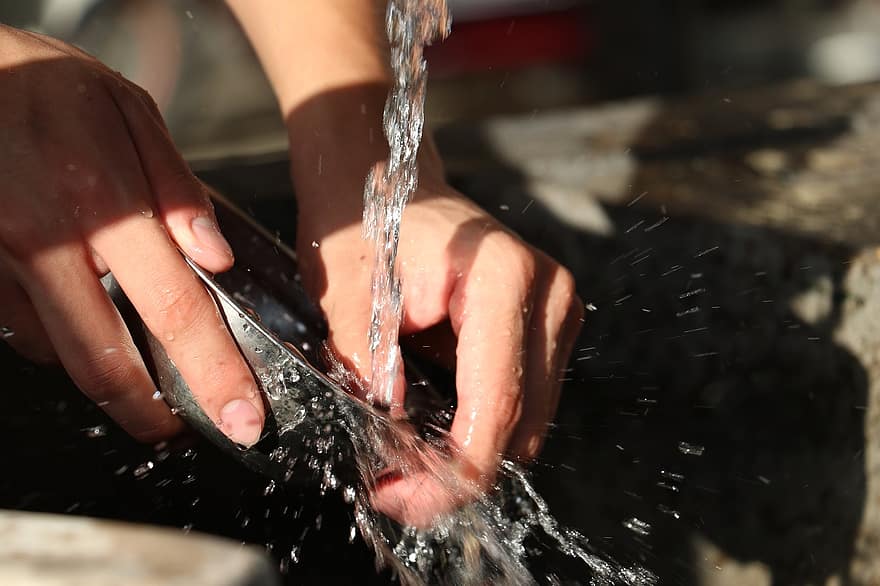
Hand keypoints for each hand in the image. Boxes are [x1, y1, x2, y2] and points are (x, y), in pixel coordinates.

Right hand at [0, 26, 263, 445]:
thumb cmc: (48, 87)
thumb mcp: (130, 113)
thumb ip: (178, 190)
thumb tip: (218, 259)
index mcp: (103, 204)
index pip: (174, 311)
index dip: (213, 374)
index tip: (243, 418)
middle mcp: (46, 244)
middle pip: (106, 364)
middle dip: (151, 413)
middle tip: (183, 427)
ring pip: (61, 356)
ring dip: (109, 377)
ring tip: (142, 371)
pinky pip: (23, 330)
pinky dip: (64, 340)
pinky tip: (87, 318)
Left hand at [296, 159, 582, 525]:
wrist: (389, 179)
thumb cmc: (365, 222)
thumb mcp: (349, 291)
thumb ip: (369, 363)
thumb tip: (394, 436)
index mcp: (503, 280)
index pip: (493, 407)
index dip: (450, 474)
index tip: (398, 497)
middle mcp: (548, 296)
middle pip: (519, 427)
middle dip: (456, 472)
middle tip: (390, 486)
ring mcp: (557, 310)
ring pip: (527, 423)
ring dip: (470, 453)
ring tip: (404, 460)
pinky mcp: (549, 324)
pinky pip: (524, 400)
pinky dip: (481, 425)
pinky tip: (433, 429)